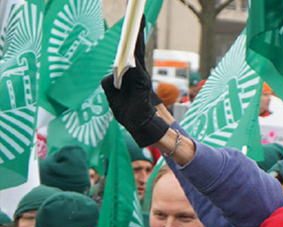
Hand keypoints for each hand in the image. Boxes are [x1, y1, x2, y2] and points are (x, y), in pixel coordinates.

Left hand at [101, 19, 168, 146]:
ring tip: (138, 18)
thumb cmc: (128, 113)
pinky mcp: (142, 81)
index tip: (132, 22)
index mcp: (129, 75)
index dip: (130, 39)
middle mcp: (137, 73)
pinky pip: (137, 62)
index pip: (130, 53)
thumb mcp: (112, 96)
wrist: (140, 127)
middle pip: (136, 47)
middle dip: (136, 30)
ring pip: (137, 51)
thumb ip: (109, 83)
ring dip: (137, 35)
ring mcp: (141, 76)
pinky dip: (135, 51)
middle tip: (138, 12)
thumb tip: (110, 73)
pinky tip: (133, 40)